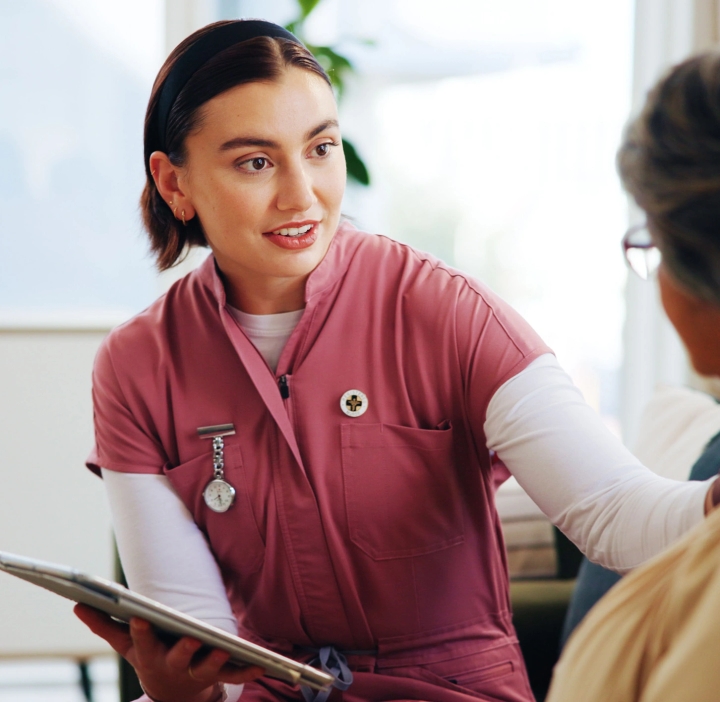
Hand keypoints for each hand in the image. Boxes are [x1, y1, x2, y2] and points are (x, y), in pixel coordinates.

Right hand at [74, 604, 263, 701]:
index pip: (142, 640)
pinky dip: (246, 671)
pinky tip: (261, 665)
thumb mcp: (126, 645)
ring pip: (206, 668)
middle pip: (177, 657)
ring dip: (216, 661)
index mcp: (148, 654)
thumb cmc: (148, 657)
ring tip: (226, 649)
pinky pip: (233, 675)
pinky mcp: (215, 678)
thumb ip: (105, 625)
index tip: (141, 614)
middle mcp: (171, 665)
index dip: (142, 628)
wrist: (171, 696)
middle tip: (191, 638)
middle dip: (183, 649)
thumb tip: (77, 604)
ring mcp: (194, 673)